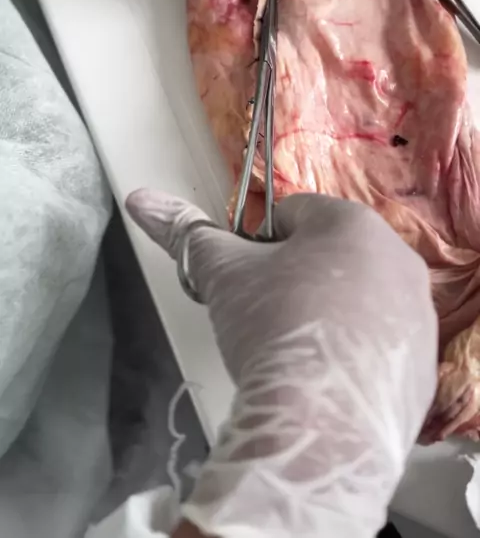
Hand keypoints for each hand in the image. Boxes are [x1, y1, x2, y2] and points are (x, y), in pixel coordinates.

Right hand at [127, 190, 437, 537]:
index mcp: (352, 223)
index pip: (294, 215)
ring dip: (328, 316)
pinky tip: (326, 384)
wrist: (318, 428)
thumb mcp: (223, 275)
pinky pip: (381, 347)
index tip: (248, 283)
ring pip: (359, 301)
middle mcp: (398, 259)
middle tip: (268, 320)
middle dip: (297, 280)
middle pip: (331, 257)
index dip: (260, 246)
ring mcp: (418, 315)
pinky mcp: (423, 366)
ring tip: (296, 356)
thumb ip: (184, 232)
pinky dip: (354, 357)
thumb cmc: (272, 328)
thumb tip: (140, 199)